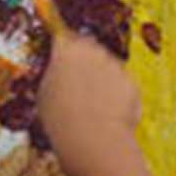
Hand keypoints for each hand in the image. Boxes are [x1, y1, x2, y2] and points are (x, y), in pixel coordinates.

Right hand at [39, 27, 139, 144]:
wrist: (93, 138)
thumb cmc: (61, 118)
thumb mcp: (44, 93)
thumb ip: (53, 74)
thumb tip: (58, 73)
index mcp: (67, 50)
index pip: (64, 36)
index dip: (63, 46)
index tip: (61, 52)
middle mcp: (94, 52)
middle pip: (89, 49)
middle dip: (85, 62)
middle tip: (77, 85)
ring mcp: (116, 66)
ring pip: (108, 66)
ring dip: (102, 79)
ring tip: (92, 105)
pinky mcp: (131, 82)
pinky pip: (122, 84)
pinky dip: (117, 94)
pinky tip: (107, 113)